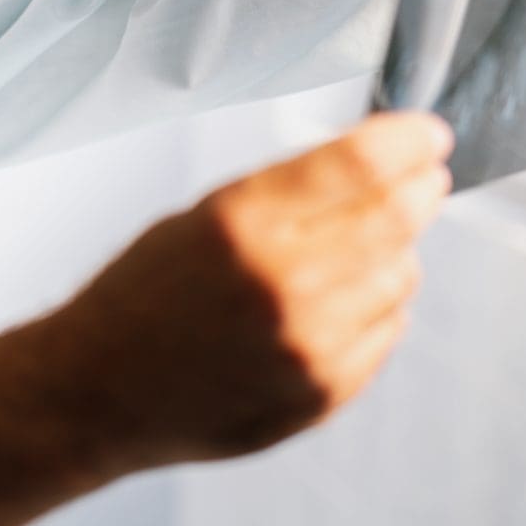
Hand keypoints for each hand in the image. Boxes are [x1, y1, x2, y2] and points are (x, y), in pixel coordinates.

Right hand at [0, 112, 450, 525]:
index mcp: (241, 223)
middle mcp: (283, 283)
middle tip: (427, 178)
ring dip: (394, 253)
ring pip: (400, 276)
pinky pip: (386, 331)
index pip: (359, 164)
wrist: (98, 391)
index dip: (406, 141)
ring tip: (356, 250)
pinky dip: (376, 307)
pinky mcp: (323, 392)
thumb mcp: (197, 216)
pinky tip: (337, 303)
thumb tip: (377, 168)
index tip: (427, 133)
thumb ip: (284, 194)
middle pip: (396, 218)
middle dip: (420, 189)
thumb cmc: (139, 295)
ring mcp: (309, 345)